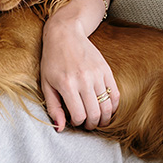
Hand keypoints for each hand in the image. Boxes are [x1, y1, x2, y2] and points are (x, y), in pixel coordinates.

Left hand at [40, 16, 118, 130]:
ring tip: (99, 120)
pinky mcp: (106, 70)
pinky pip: (116, 94)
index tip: (75, 121)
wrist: (65, 34)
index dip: (78, 123)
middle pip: (95, 113)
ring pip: (107, 106)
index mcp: (67, 85)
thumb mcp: (46, 84)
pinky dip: (113, 106)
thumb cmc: (52, 60)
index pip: (79, 115)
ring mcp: (97, 75)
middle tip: (89, 125)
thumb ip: (53, 107)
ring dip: (104, 118)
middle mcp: (84, 80)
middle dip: (92, 124)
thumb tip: (60, 128)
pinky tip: (107, 109)